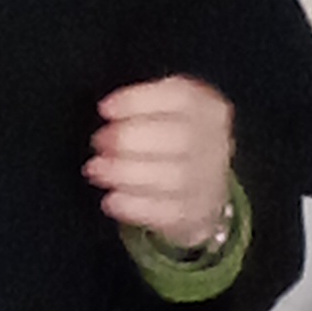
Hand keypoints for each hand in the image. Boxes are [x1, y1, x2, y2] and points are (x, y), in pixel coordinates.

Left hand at [87, 76, 231, 246]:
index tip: (105, 108)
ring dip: (125, 173)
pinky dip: (133, 206)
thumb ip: (143, 103)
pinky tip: (112, 199)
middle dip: (130, 139)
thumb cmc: (174, 140)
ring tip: (97, 169)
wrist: (201, 188)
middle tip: (99, 142)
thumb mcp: (167, 109)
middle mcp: (215, 144)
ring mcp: (208, 181)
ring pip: (172, 177)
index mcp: (209, 109)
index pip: (181, 97)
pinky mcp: (196, 213)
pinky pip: (166, 212)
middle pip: (179, 138)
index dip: (138, 102)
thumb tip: (110, 108)